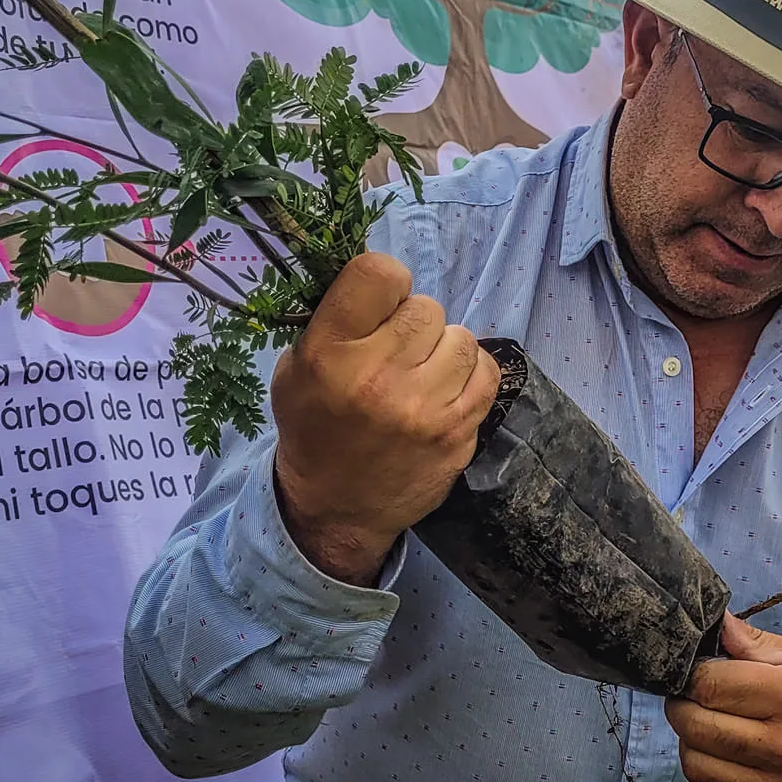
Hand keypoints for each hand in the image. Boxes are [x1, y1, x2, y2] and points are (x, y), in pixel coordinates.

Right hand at [270, 252, 500, 585]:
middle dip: (413, 322)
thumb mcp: (295, 368)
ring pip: (461, 337)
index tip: (380, 304)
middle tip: (397, 350)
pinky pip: (485, 372)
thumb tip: (380, 278)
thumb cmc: (314, 427)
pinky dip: (469, 374)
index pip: (380, 273)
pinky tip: (445, 388)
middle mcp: (377, 378)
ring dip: (443, 349)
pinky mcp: (456, 433)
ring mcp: (423, 409)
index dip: (385, 281)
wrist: (336, 508)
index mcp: (329, 354)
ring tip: (420, 373)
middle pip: (426, 307)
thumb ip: (335, 319)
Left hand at [666, 614, 781, 781]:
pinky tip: (724, 759)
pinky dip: (707, 778)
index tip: (697, 672)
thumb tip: (718, 624)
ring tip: (708, 727)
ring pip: (697, 765)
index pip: (710, 684)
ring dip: (691, 743)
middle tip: (693, 697)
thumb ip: (758, 644)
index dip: (693, 674)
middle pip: (695, 725)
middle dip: (682, 706)